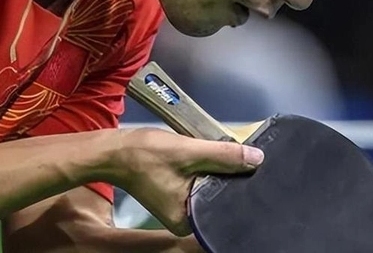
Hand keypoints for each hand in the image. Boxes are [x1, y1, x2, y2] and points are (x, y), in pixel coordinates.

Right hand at [108, 128, 262, 236]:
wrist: (114, 149)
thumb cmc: (144, 155)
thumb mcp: (189, 152)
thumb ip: (224, 155)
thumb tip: (258, 158)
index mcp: (187, 221)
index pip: (226, 204)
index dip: (240, 184)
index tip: (254, 167)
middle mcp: (185, 220)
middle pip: (220, 195)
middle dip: (228, 174)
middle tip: (239, 154)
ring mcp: (180, 206)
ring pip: (211, 185)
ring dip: (216, 167)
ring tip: (220, 152)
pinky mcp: (177, 192)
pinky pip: (200, 180)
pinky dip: (205, 166)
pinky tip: (205, 153)